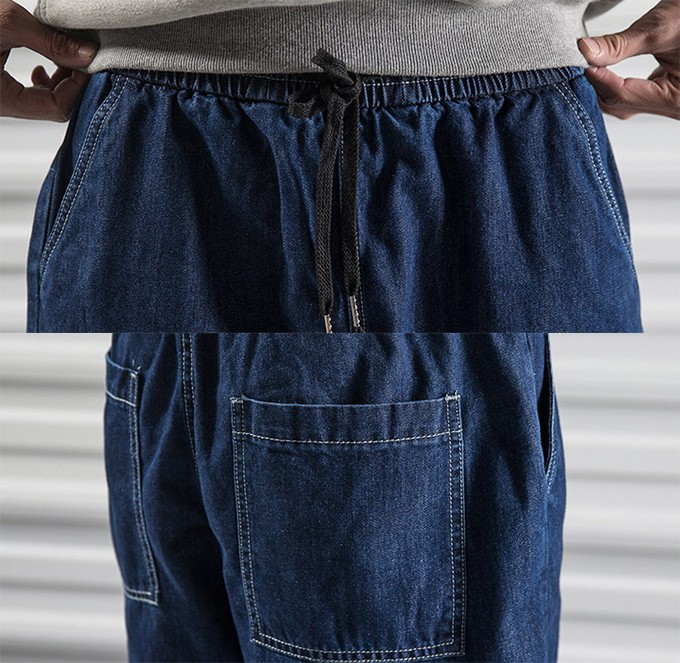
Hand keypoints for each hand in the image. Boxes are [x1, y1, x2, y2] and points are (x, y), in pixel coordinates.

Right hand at [1, 0, 98, 120]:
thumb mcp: (5, 22)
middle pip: (57, 108)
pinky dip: (47, 82)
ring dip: (63, 81)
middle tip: (81, 55)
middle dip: (73, 83)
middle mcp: (3, 105)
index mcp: (1, 100)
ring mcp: (3, 100)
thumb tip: (88, 53)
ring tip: (63, 55)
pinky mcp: (2, 91)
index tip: (87, 59)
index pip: (58, 108)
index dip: (78, 85)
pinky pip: (34, 97)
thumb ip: (49, 40)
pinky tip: (43, 65)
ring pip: (47, 103)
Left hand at [577, 0, 679, 119]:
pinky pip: (635, 98)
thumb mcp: (661, 27)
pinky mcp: (668, 95)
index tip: (583, 63)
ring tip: (596, 63)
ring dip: (607, 86)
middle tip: (585, 62)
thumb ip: (620, 44)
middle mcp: (676, 108)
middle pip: (621, 105)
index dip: (599, 79)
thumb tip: (585, 51)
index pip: (623, 96)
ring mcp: (672, 104)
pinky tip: (608, 70)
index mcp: (677, 100)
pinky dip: (620, 85)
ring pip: (625, 104)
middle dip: (601, 85)